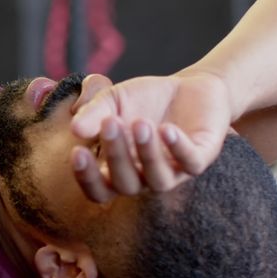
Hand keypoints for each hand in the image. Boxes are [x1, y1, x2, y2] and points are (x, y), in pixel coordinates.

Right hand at [67, 72, 232, 202]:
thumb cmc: (144, 100)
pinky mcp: (201, 158)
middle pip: (126, 184)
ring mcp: (174, 171)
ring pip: (158, 180)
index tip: (78, 151)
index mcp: (119, 170)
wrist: (189, 86)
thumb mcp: (112, 101)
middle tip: (110, 122)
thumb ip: (93, 113)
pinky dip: (178, 148)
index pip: (99, 191)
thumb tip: (75, 129)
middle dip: (116, 155)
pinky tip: (167, 129)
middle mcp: (145, 177)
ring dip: (147, 154)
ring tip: (140, 123)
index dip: (87, 178)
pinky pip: (190, 163)